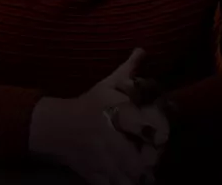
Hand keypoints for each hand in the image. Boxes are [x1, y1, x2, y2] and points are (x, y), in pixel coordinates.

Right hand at [29, 49, 169, 184]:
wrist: (58, 127)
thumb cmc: (89, 104)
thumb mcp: (107, 85)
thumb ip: (128, 71)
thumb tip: (142, 50)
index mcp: (115, 114)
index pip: (142, 127)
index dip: (157, 133)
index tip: (163, 134)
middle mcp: (109, 140)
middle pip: (136, 161)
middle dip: (150, 162)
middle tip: (156, 158)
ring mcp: (101, 162)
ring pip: (127, 179)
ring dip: (139, 178)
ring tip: (147, 173)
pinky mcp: (95, 178)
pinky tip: (131, 180)